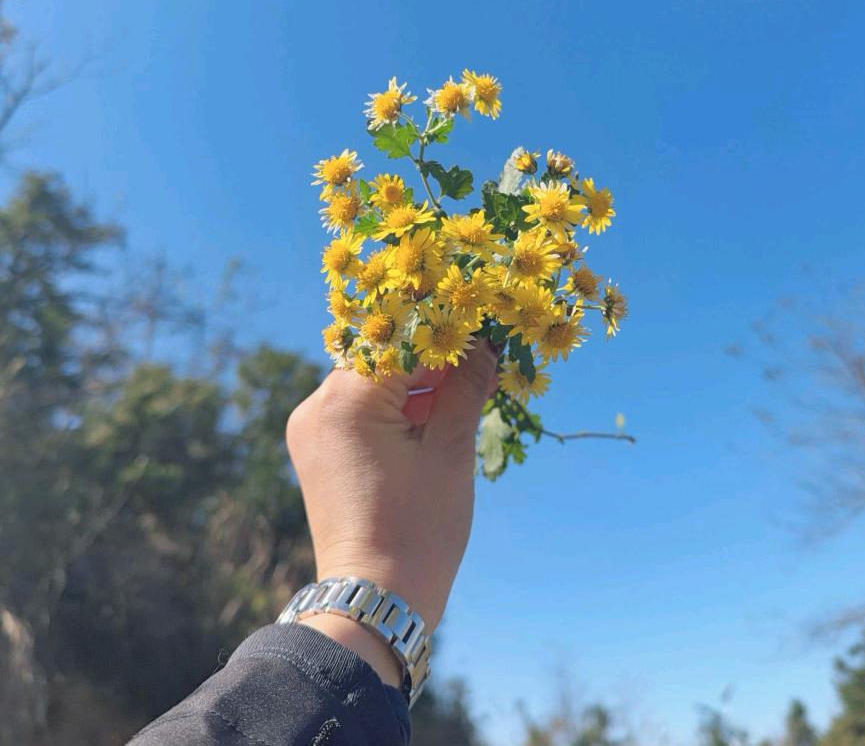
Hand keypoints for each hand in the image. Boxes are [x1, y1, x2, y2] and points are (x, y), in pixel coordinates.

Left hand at [285, 343, 498, 684]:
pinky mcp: (316, 449)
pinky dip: (393, 407)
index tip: (484, 333)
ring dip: (414, 384)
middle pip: (383, 358)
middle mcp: (317, 406)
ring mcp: (311, 429)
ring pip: (371, 382)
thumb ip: (466, 387)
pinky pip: (358, 409)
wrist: (374, 598)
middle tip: (480, 364)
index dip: (447, 336)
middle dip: (431, 360)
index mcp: (346, 401)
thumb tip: (487, 342)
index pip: (402, 342)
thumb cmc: (419, 528)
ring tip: (463, 395)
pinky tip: (432, 418)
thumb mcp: (450, 452)